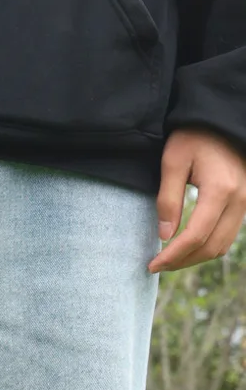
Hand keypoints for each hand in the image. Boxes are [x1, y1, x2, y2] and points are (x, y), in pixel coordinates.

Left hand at [150, 128, 245, 273]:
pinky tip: (186, 247)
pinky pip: (228, 235)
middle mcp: (239, 200)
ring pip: (222, 245)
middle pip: (211, 247)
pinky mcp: (244, 203)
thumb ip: (168, 199)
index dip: (173, 255)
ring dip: (195, 258)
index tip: (152, 265)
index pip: (195, 236)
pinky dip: (207, 247)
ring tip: (169, 260)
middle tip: (156, 266)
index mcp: (220, 190)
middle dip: (182, 262)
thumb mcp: (173, 162)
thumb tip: (165, 235)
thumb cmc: (194, 137)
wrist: (221, 122)